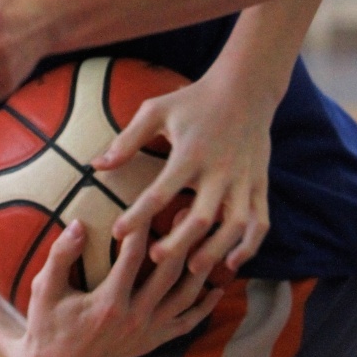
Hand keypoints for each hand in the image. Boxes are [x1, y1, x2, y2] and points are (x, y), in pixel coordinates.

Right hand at [5, 219, 222, 356]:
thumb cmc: (47, 322)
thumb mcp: (45, 289)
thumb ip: (61, 255)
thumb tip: (78, 223)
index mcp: (109, 304)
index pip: (134, 257)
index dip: (143, 226)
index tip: (151, 199)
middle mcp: (134, 319)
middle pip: (169, 273)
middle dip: (181, 239)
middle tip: (189, 210)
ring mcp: (147, 333)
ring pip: (185, 297)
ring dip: (200, 267)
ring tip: (209, 237)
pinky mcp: (153, 342)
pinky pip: (187, 324)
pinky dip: (204, 306)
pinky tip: (217, 287)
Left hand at [92, 72, 272, 280]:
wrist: (245, 88)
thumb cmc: (192, 100)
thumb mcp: (155, 111)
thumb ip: (127, 140)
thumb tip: (96, 165)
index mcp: (190, 153)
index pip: (160, 191)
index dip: (137, 215)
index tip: (117, 232)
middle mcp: (219, 169)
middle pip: (202, 217)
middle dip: (179, 243)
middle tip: (156, 259)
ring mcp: (243, 179)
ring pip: (235, 226)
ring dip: (215, 250)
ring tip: (193, 268)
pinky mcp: (260, 184)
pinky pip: (260, 222)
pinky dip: (249, 246)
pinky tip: (231, 262)